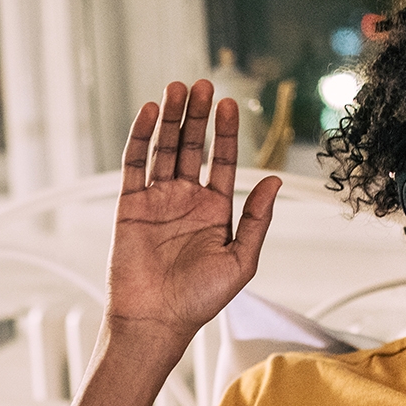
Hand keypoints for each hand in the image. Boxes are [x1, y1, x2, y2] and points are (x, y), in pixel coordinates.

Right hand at [108, 80, 280, 351]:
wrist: (155, 321)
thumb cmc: (199, 300)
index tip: (229, 104)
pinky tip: (149, 114)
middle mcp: (186, 201)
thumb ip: (257, 220)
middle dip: (198, 116)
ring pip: (164, 149)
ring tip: (177, 90)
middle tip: (203, 85)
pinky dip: (141, 138)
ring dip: (170, 119)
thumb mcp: (241, 261)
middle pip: (193, 147)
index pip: (223, 160)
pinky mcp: (130, 206)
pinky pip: (134, 165)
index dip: (226, 132)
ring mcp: (157, 201)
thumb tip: (274, 182)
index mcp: (215, 211)